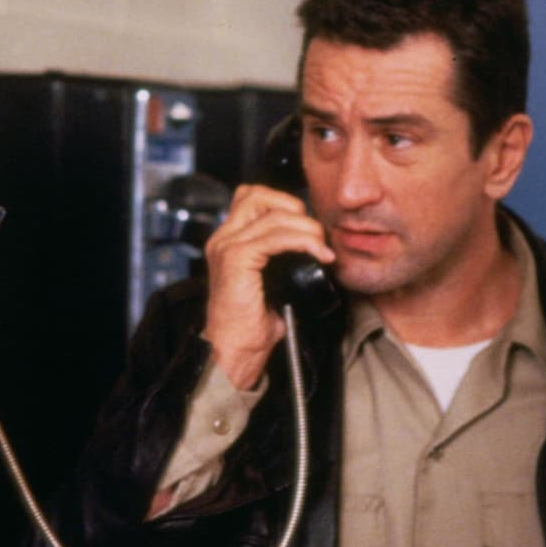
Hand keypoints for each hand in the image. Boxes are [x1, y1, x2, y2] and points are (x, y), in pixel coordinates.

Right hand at [200, 184, 334, 389]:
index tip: (309, 230)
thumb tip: (316, 246)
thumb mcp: (273, 282)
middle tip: (315, 237)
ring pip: (274, 216)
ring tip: (322, 250)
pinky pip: (275, 236)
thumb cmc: (253, 324)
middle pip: (260, 195)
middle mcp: (223, 238)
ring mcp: (227, 247)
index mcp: (229, 240)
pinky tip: (318, 257)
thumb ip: (284, 257)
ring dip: (307, 229)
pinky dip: (304, 242)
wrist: (235, 351)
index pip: (254, 196)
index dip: (286, 204)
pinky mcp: (236, 259)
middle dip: (295, 210)